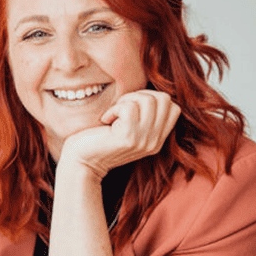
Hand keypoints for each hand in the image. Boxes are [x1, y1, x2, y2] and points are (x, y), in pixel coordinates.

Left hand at [60, 90, 180, 178]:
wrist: (81, 162)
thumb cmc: (100, 139)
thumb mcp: (129, 129)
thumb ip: (144, 117)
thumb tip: (150, 92)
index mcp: (157, 140)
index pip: (173, 107)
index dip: (152, 98)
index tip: (132, 107)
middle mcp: (154, 142)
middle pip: (164, 99)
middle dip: (140, 95)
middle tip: (121, 107)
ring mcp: (143, 141)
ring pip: (148, 100)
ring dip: (126, 100)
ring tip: (113, 113)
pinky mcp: (128, 138)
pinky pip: (129, 107)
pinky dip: (114, 108)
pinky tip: (106, 119)